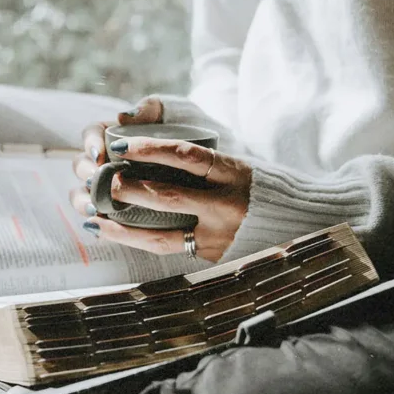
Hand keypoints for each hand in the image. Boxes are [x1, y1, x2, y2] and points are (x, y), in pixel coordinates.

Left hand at [70, 101, 251, 262]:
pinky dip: (133, 240)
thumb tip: (147, 136)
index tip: (120, 144)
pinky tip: (109, 232)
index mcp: (233, 172)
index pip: (186, 156)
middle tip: (97, 180)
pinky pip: (165, 249)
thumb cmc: (260, 187)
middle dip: (126, 189)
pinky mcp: (211, 257)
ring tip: (91, 212)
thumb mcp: (239, 163)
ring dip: (120, 224)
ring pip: (159, 233)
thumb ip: (201, 157)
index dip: (150, 149)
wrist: (302, 223)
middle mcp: (226, 205)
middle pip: (167, 196)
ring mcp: (218, 236)